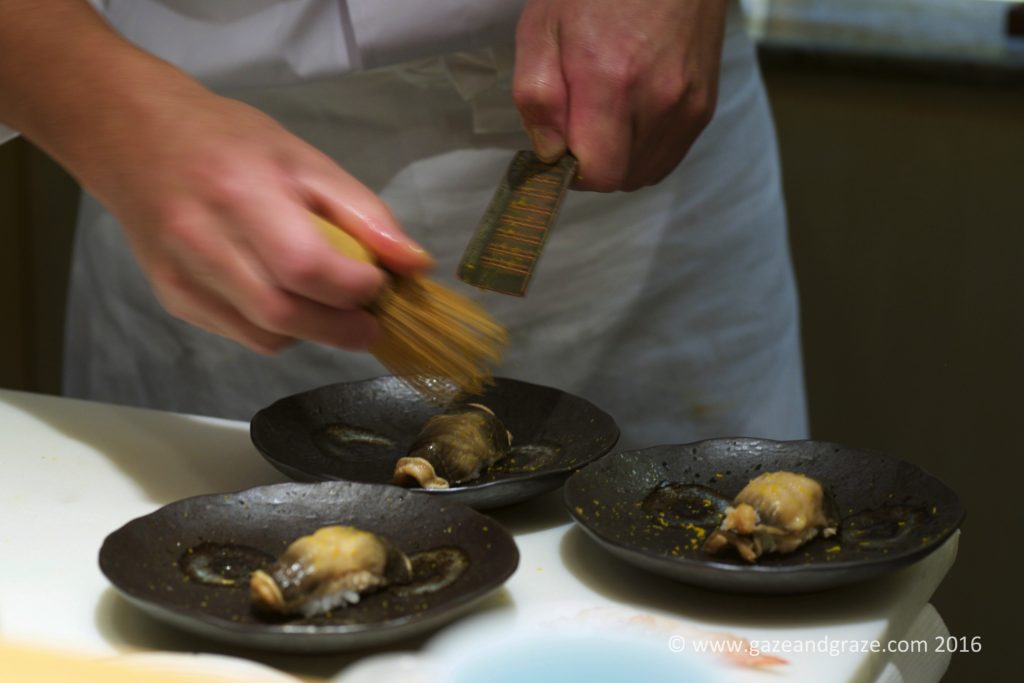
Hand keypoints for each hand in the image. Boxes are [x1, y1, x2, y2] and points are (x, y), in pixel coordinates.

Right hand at [71, 79, 431, 353]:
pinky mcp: (172, 298)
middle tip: (370, 320)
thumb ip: (363, 213)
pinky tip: (288, 300)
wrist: (133, 136)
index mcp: (242, 193)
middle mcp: (203, 240)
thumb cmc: (229, 142)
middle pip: (285, 314)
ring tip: (331, 305)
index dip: (354, 288)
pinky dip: (280, 330)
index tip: (380, 284)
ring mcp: (181, 275)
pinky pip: (243, 335)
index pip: (305, 266)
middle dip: (342, 328)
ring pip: (266, 335)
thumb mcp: (304, 159)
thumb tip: (414, 264)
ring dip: (314, 332)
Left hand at [513, 0, 726, 191]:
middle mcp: (659, 99)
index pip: (598, 174)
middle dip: (593, 164)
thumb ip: (537, 98)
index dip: (571, 171)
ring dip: (619, 159)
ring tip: (605, 115)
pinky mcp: (704, 106)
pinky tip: (629, 116)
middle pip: (621, 179)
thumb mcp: (542, 29)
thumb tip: (549, 153)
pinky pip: (667, 156)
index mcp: (612, 80)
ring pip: (645, 172)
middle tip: (578, 124)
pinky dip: (643, 150)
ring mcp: (688, 105)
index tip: (559, 146)